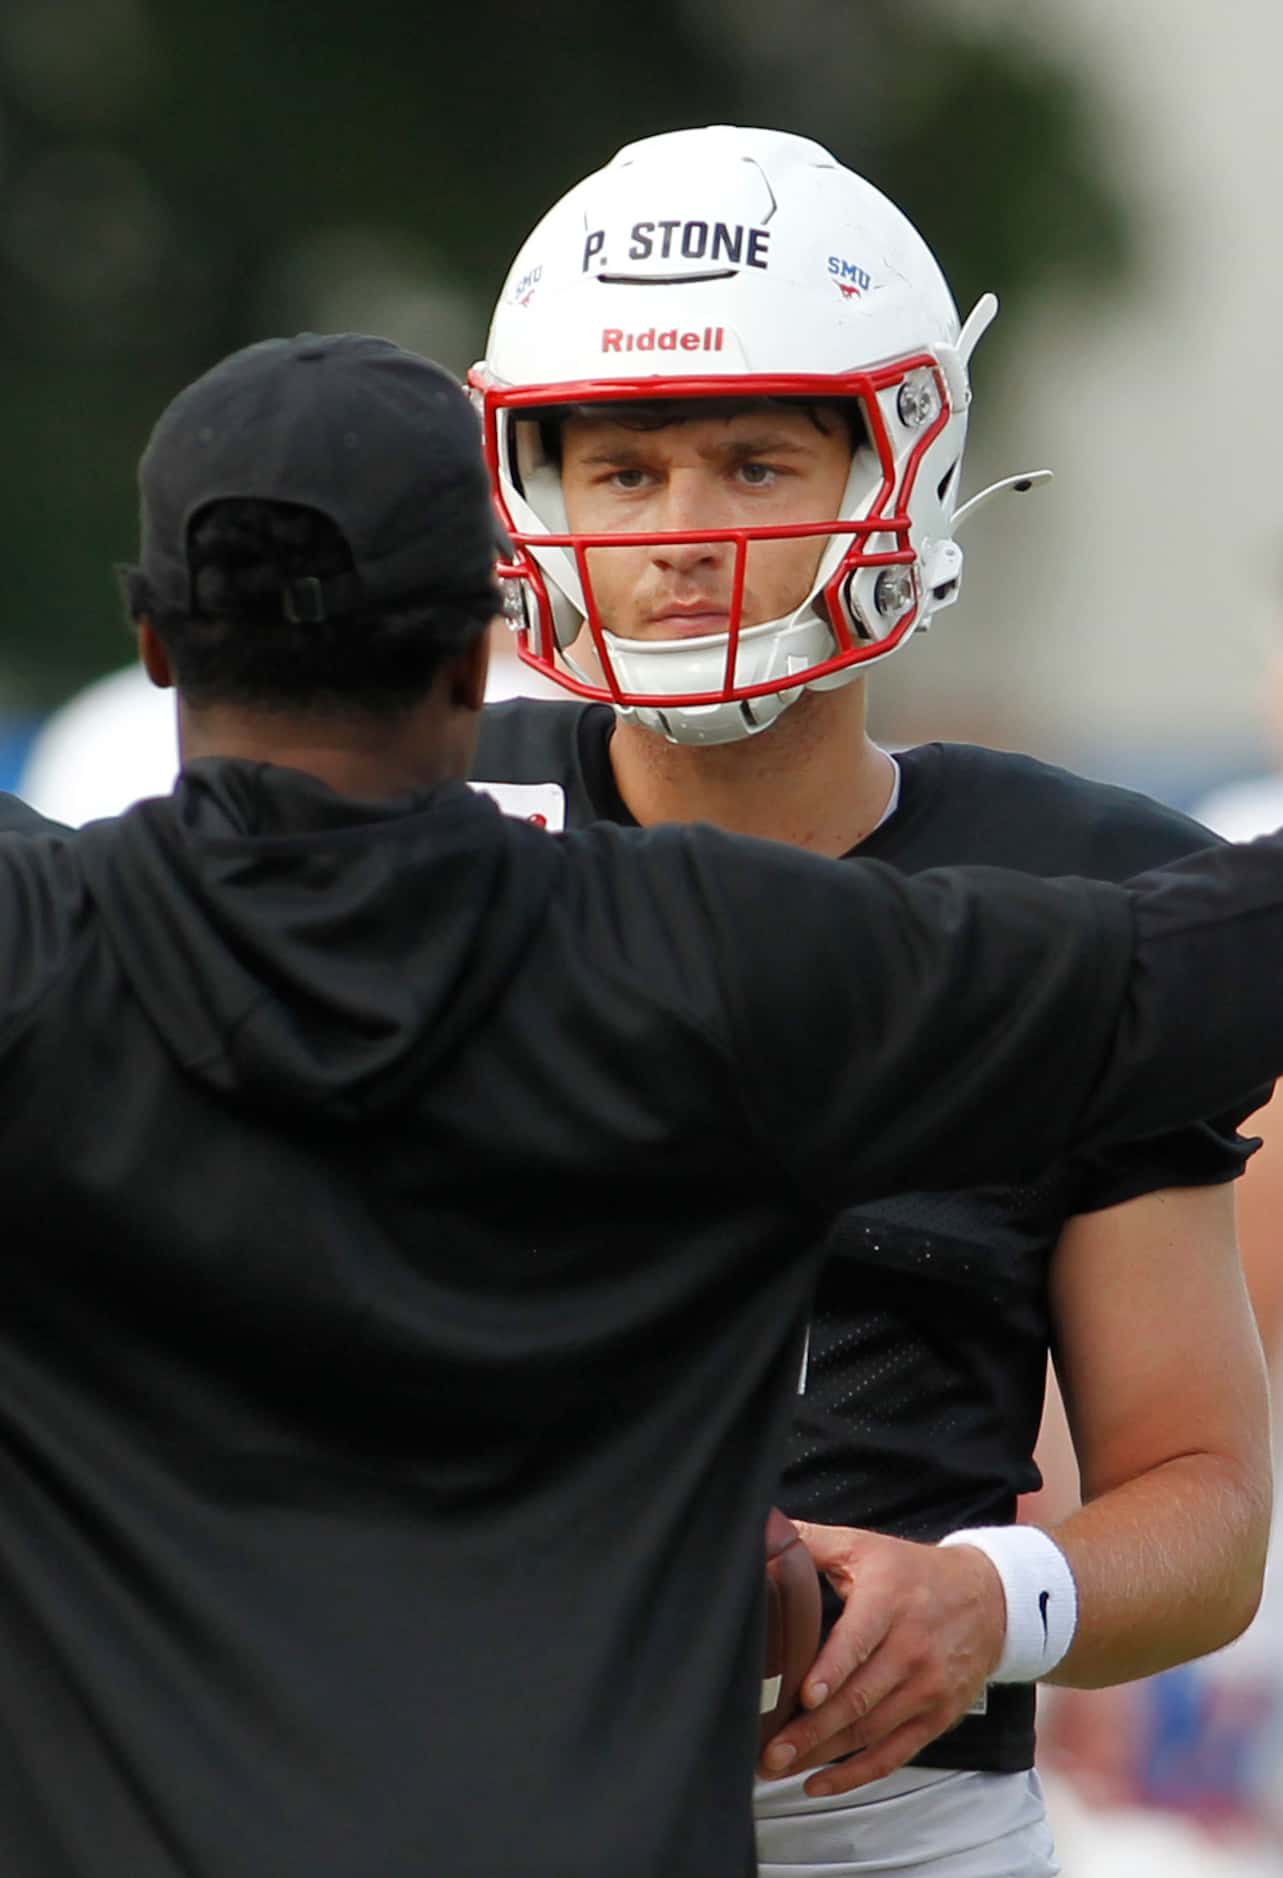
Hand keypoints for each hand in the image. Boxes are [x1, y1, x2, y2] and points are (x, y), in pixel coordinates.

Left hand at [757, 1522, 1005, 1796]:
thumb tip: (764, 1531)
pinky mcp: (936, 1717)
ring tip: (780, 1766)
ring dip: (823, 1755)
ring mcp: (926, 1689)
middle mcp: (911, 1650)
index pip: (859, 1640)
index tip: (804, 1695)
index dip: (831, 1670)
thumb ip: (812, 1543)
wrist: (989, 1601)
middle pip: (859, 1697)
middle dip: (812, 1729)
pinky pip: (893, 1754)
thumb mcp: (865, 1547)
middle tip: (770, 1749)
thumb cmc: (913, 1573)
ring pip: (870, 1731)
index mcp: (889, 1603)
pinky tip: (818, 1784)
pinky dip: (855, 1774)